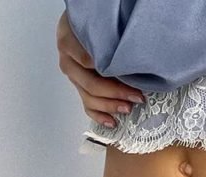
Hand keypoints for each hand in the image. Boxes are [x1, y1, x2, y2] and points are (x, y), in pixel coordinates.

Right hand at [56, 11, 144, 127]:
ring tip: (128, 108)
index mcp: (69, 44)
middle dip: (116, 93)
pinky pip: (87, 105)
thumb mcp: (97, 27)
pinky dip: (99, 115)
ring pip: (89, 97)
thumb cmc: (93, 25)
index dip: (109, 72)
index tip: (129, 77)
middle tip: (136, 96)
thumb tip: (127, 57)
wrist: (83, 26)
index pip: (88, 62)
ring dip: (110, 106)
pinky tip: (111, 122)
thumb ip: (105, 42)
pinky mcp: (80, 86)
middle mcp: (69, 62)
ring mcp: (74, 76)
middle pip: (91, 84)